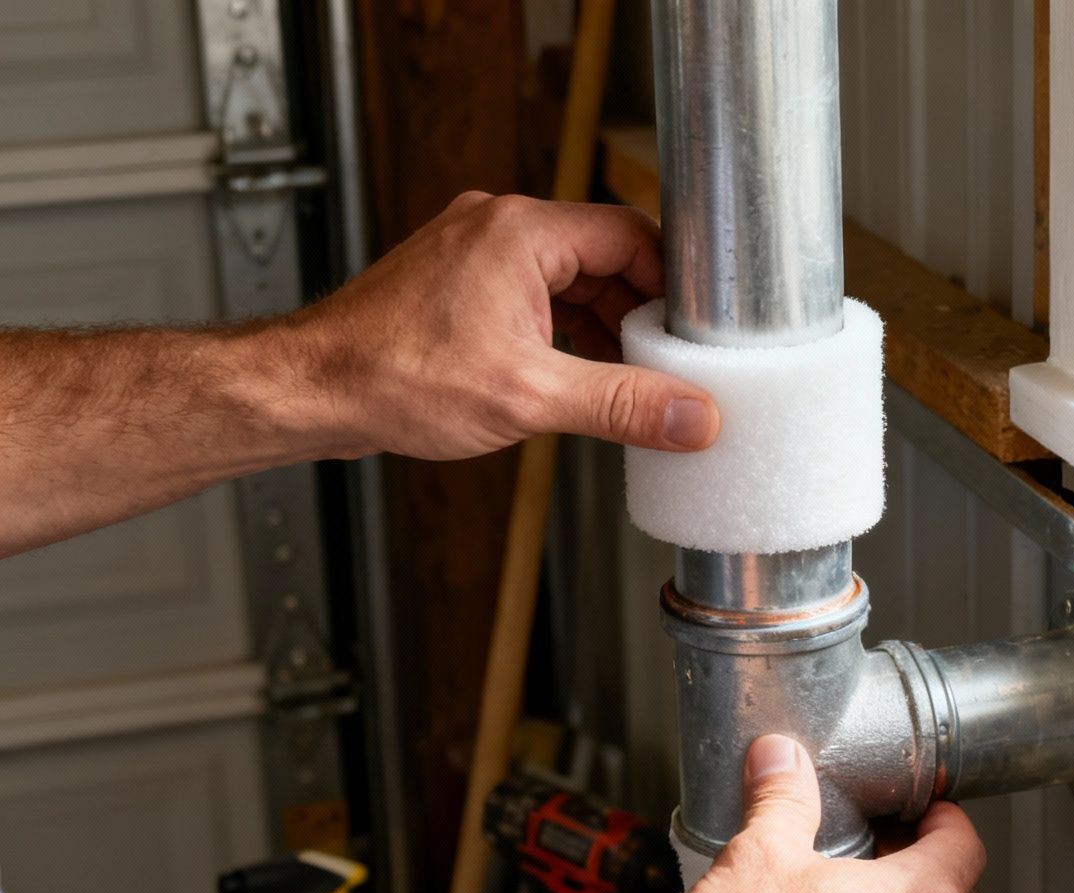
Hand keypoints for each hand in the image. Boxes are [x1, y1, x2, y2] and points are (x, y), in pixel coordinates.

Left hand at [278, 191, 718, 460]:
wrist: (310, 391)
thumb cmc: (392, 378)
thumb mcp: (529, 398)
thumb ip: (623, 404)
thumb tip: (693, 416)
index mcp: (521, 231)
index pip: (631, 235)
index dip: (671, 287)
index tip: (693, 335)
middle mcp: (498, 227)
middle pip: (605, 258)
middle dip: (639, 315)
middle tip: (665, 369)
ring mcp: (475, 251)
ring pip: (571, 281)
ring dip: (601, 329)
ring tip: (620, 382)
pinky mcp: (461, 282)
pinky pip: (536, 296)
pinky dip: (564, 334)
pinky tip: (572, 378)